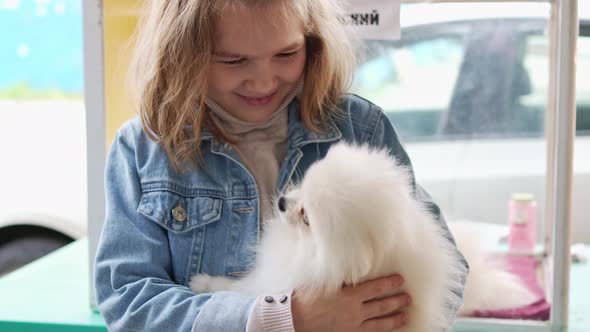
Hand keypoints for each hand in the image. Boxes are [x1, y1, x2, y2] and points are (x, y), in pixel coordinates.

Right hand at [291, 274, 410, 331]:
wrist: (294, 320)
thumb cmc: (305, 298)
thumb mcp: (323, 281)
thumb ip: (339, 273)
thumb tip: (350, 261)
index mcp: (349, 295)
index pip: (376, 288)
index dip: (390, 283)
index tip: (400, 280)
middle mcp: (355, 311)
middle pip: (382, 305)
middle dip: (398, 301)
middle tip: (408, 298)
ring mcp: (353, 326)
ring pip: (380, 323)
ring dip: (395, 318)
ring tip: (405, 315)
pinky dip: (381, 331)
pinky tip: (387, 330)